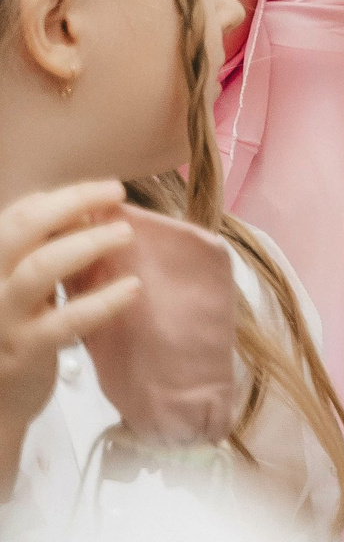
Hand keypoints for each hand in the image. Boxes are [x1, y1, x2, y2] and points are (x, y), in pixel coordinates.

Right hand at [0, 182, 138, 440]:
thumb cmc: (18, 332)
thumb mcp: (24, 288)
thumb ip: (44, 252)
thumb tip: (90, 212)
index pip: (16, 214)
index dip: (60, 196)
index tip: (100, 192)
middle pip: (22, 228)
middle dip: (72, 201)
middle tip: (116, 191)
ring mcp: (1, 318)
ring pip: (40, 268)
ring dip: (88, 243)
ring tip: (125, 234)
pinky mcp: (23, 350)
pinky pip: (66, 320)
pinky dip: (103, 300)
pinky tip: (132, 289)